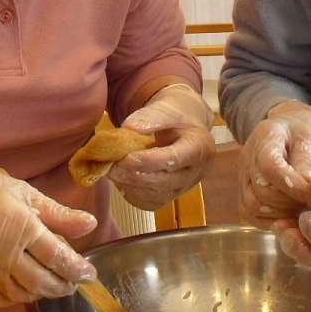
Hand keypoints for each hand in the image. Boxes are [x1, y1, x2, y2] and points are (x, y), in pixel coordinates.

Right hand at [0, 153, 97, 307]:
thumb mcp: (25, 193)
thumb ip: (58, 214)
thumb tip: (90, 224)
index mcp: (19, 224)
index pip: (56, 255)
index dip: (76, 268)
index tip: (89, 274)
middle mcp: (2, 250)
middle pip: (41, 280)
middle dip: (63, 286)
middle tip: (73, 284)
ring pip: (21, 294)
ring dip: (41, 294)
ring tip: (52, 285)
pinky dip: (16, 299)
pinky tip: (25, 289)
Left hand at [107, 84, 215, 210]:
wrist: (183, 127)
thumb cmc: (175, 116)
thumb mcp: (166, 108)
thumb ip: (149, 116)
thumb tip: (129, 128)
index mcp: (200, 147)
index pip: (175, 159)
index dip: (149, 161)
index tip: (126, 156)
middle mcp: (196, 172)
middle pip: (165, 181)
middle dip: (134, 174)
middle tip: (110, 165)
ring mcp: (184, 187)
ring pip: (156, 196)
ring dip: (130, 185)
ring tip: (111, 171)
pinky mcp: (171, 196)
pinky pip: (150, 203)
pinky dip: (132, 194)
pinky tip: (121, 180)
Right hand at [239, 100, 310, 228]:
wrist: (287, 126)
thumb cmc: (300, 129)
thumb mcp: (309, 136)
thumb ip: (306, 161)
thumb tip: (308, 186)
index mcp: (264, 139)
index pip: (268, 166)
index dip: (291, 184)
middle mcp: (247, 159)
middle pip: (261, 191)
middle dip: (289, 202)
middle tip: (310, 202)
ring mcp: (243, 177)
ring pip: (253, 206)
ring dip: (281, 214)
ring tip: (301, 208)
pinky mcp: (245, 192)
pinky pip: (250, 214)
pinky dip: (270, 221)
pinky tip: (289, 216)